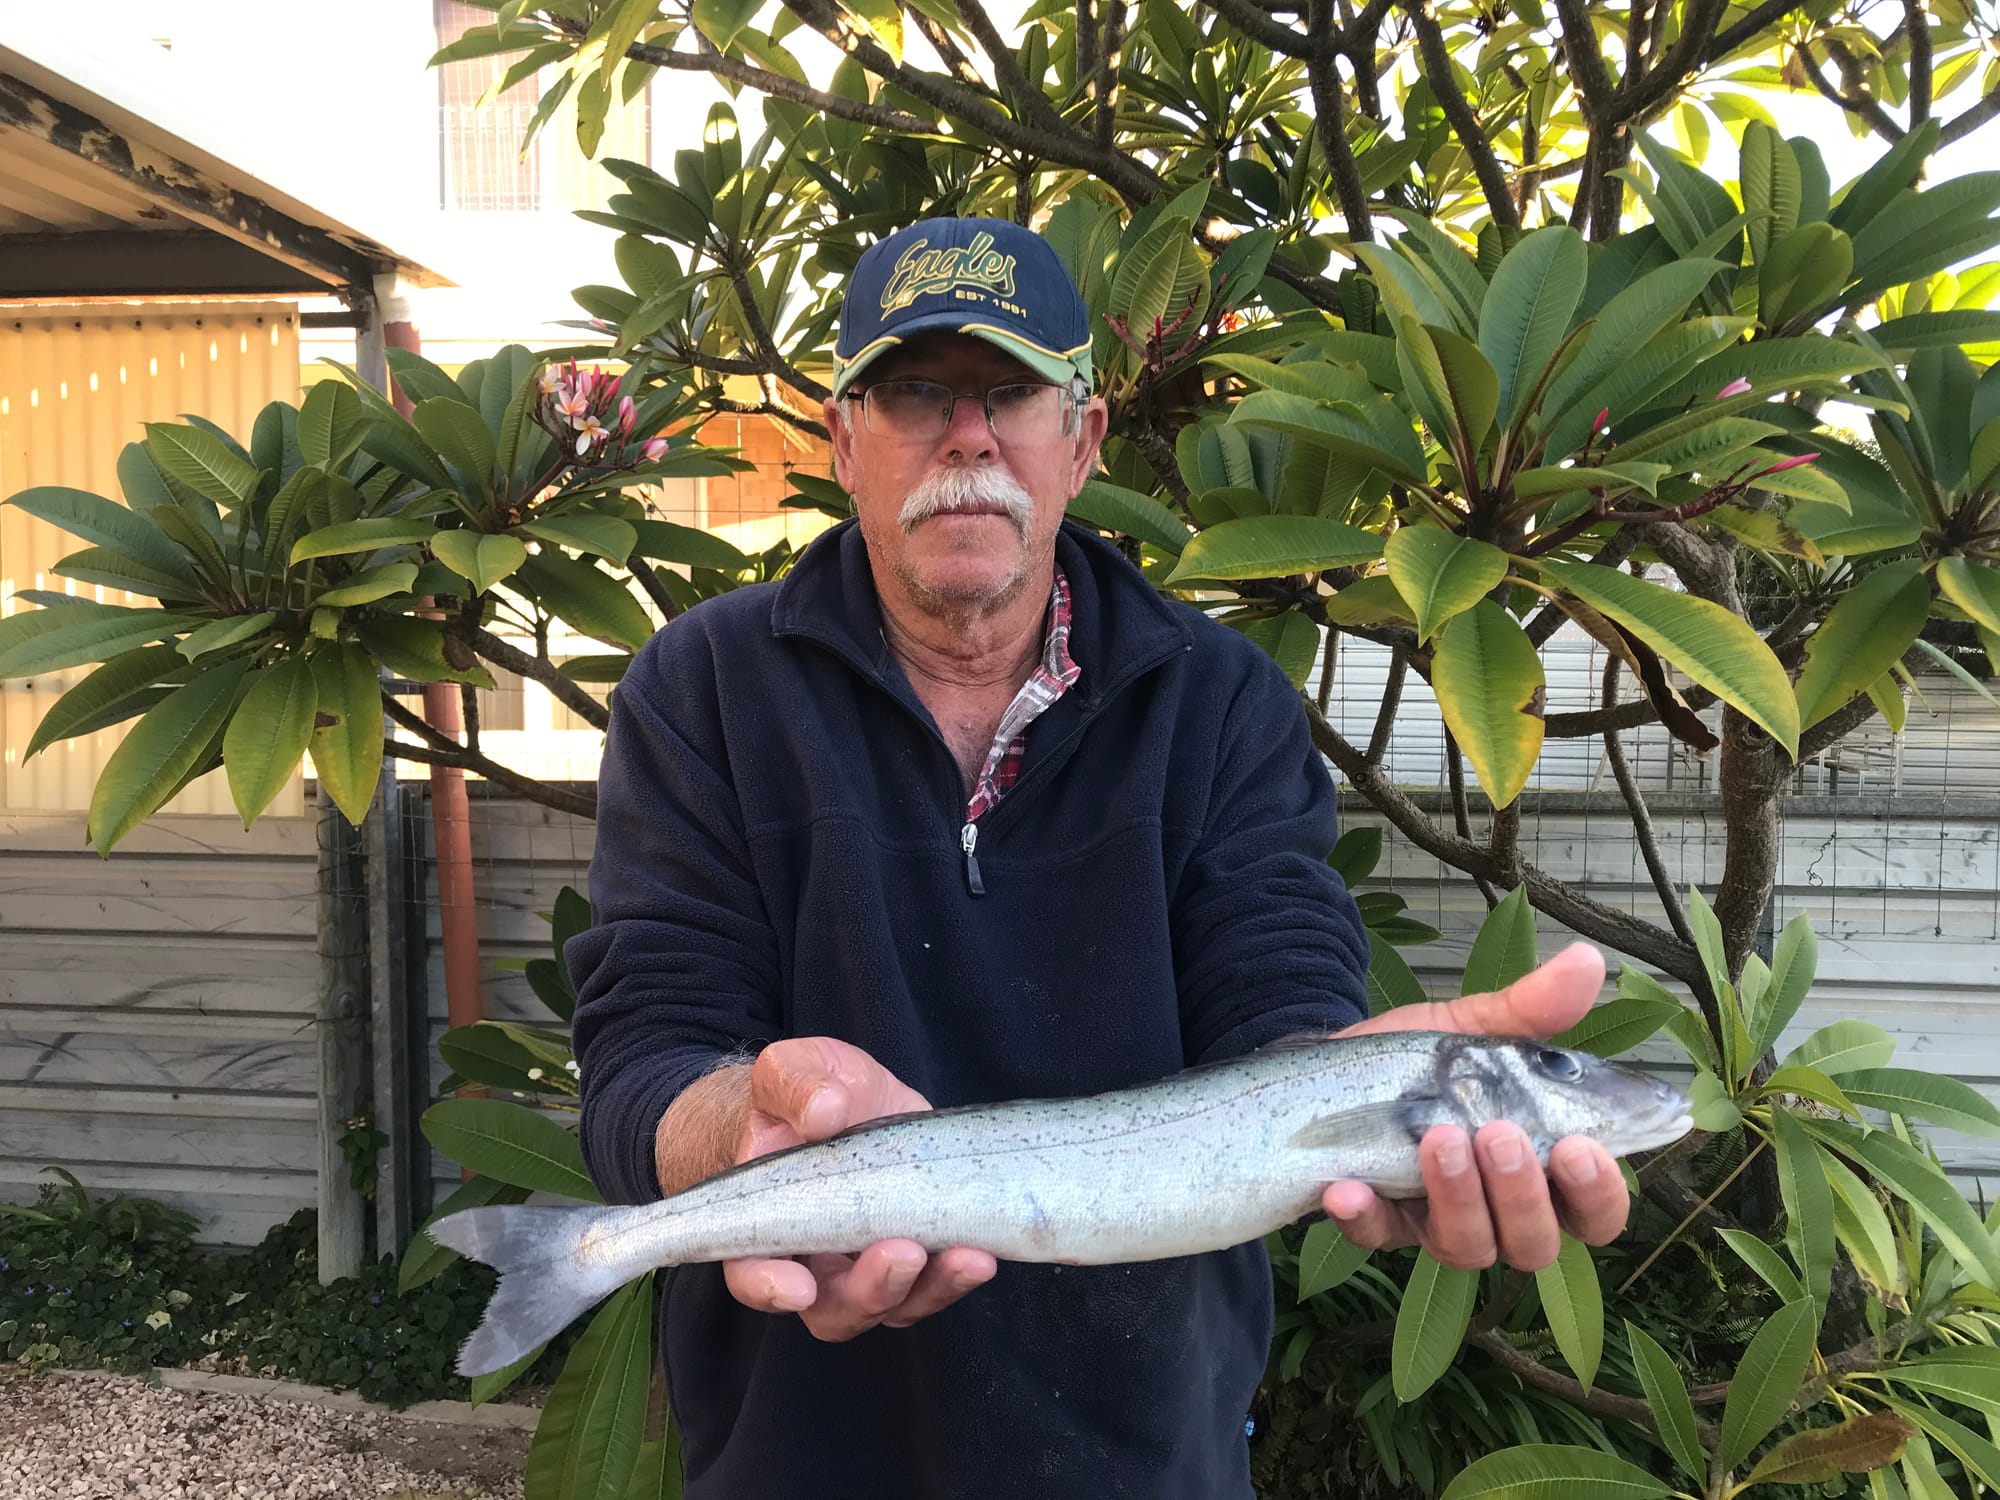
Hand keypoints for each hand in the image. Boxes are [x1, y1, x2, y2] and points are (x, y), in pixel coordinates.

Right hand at [721, 1037, 997, 1338]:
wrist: (850, 1097)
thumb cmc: (808, 1090)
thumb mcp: (793, 1068)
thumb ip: (796, 1085)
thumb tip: (824, 1112)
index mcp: (763, 1220)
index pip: (750, 1271)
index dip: (768, 1288)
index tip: (799, 1287)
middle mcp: (811, 1258)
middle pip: (832, 1307)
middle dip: (871, 1291)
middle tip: (905, 1253)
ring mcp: (864, 1265)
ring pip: (890, 1306)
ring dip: (928, 1290)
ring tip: (966, 1258)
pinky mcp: (913, 1254)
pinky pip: (932, 1285)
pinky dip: (957, 1278)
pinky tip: (982, 1252)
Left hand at [1321, 942, 1631, 1271]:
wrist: (1336, 1064)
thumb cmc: (1425, 1061)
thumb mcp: (1475, 1029)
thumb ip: (1532, 1010)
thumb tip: (1586, 961)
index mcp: (1540, 1168)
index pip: (1593, 1211)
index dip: (1598, 1194)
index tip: (1579, 1149)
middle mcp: (1497, 1210)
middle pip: (1535, 1244)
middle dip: (1522, 1195)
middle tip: (1498, 1134)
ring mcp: (1436, 1221)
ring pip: (1467, 1246)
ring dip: (1458, 1198)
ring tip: (1438, 1137)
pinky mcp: (1378, 1222)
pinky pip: (1376, 1238)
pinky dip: (1366, 1217)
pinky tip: (1349, 1187)